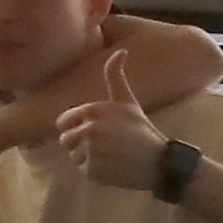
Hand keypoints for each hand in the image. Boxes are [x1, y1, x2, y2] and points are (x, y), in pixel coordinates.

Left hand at [51, 46, 171, 196]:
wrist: (161, 162)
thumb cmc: (140, 130)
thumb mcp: (127, 101)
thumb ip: (116, 76)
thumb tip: (121, 51)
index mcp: (93, 110)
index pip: (62, 122)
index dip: (77, 128)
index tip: (97, 132)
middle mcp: (90, 129)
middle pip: (64, 140)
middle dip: (80, 145)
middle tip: (106, 146)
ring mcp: (92, 151)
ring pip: (72, 156)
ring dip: (87, 159)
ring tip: (111, 155)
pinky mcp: (94, 170)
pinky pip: (82, 171)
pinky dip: (95, 172)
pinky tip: (114, 168)